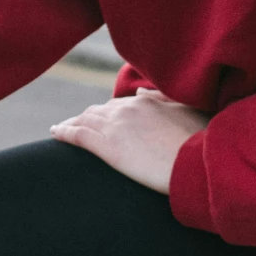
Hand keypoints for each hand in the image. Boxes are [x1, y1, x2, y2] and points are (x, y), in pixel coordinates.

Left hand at [50, 90, 206, 194]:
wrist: (196, 163)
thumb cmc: (200, 142)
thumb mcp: (188, 113)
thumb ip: (164, 101)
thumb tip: (140, 93)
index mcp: (146, 102)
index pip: (120, 104)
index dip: (110, 112)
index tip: (104, 117)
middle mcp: (127, 110)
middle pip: (100, 110)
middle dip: (89, 116)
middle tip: (80, 123)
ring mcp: (115, 127)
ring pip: (86, 120)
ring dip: (73, 122)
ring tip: (62, 128)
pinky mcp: (106, 147)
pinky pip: (77, 134)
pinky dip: (63, 132)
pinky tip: (54, 133)